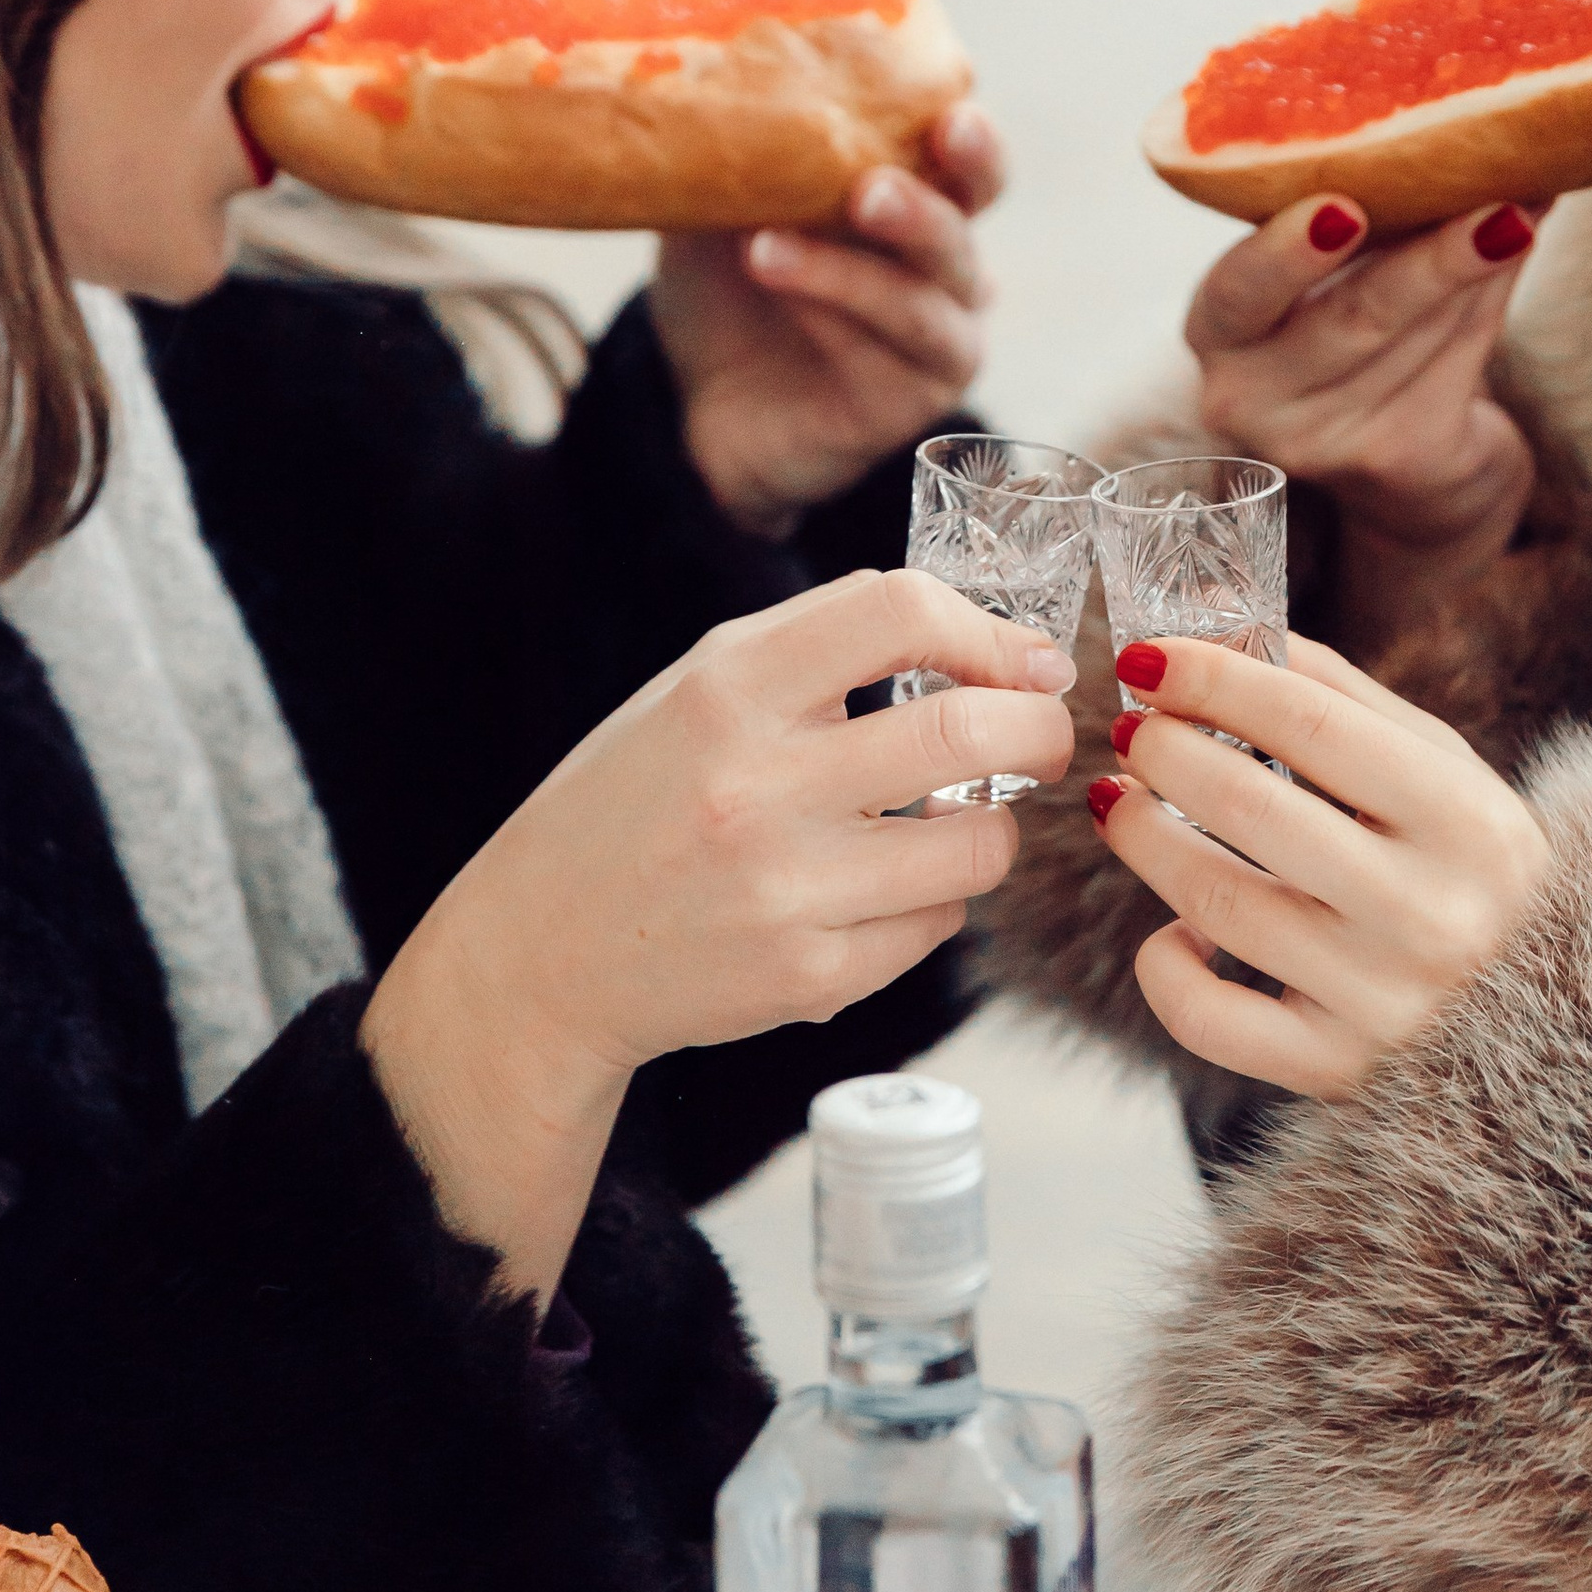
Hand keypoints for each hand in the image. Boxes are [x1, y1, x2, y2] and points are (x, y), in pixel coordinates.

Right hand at [363, 568, 1075, 1302]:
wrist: (543, 951)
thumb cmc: (641, 796)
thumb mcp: (703, 685)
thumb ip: (826, 644)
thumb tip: (992, 643)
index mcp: (728, 686)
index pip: (898, 611)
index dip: (989, 629)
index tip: (1028, 659)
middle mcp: (756, 784)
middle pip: (970, 729)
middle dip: (1042, 727)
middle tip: (1048, 732)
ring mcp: (785, 890)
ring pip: (979, 844)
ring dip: (996, 826)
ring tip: (959, 817)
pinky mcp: (807, 980)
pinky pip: (937, 926)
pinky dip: (935, 899)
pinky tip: (884, 888)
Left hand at [655, 101, 1004, 535]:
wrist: (701, 405)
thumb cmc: (728, 287)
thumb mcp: (719, 208)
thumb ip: (732, 152)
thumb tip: (698, 73)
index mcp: (917, 191)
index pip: (961, 144)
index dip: (963, 121)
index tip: (948, 93)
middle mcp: (946, 255)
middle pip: (976, 204)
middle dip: (958, 171)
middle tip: (909, 152)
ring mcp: (941, 326)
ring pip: (928, 284)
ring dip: (853, 262)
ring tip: (769, 240)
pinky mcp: (916, 392)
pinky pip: (893, 347)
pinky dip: (835, 310)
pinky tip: (778, 283)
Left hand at [1089, 629, 1547, 1096]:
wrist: (1552, 1017)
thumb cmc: (1474, 869)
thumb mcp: (1443, 768)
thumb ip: (1338, 698)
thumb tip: (1220, 630)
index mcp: (1467, 819)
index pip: (1311, 724)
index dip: (1214, 680)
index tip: (1148, 657)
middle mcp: (1430, 914)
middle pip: (1255, 811)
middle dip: (1168, 752)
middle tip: (1131, 728)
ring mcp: (1382, 1003)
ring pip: (1219, 906)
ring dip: (1145, 839)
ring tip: (1121, 799)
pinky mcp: (1335, 1069)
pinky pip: (1210, 1021)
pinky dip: (1166, 968)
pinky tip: (1170, 929)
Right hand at [1188, 193, 1542, 572]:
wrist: (1406, 459)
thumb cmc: (1357, 327)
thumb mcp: (1333, 271)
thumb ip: (1372, 207)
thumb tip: (1449, 118)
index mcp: (1218, 332)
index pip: (1236, 295)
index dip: (1284, 255)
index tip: (1341, 207)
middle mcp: (1252, 399)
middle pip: (1351, 322)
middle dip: (1428, 262)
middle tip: (1488, 205)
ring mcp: (1325, 443)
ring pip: (1418, 336)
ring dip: (1481, 262)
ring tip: (1527, 198)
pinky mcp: (1400, 462)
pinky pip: (1460, 367)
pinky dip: (1495, 295)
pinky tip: (1521, 239)